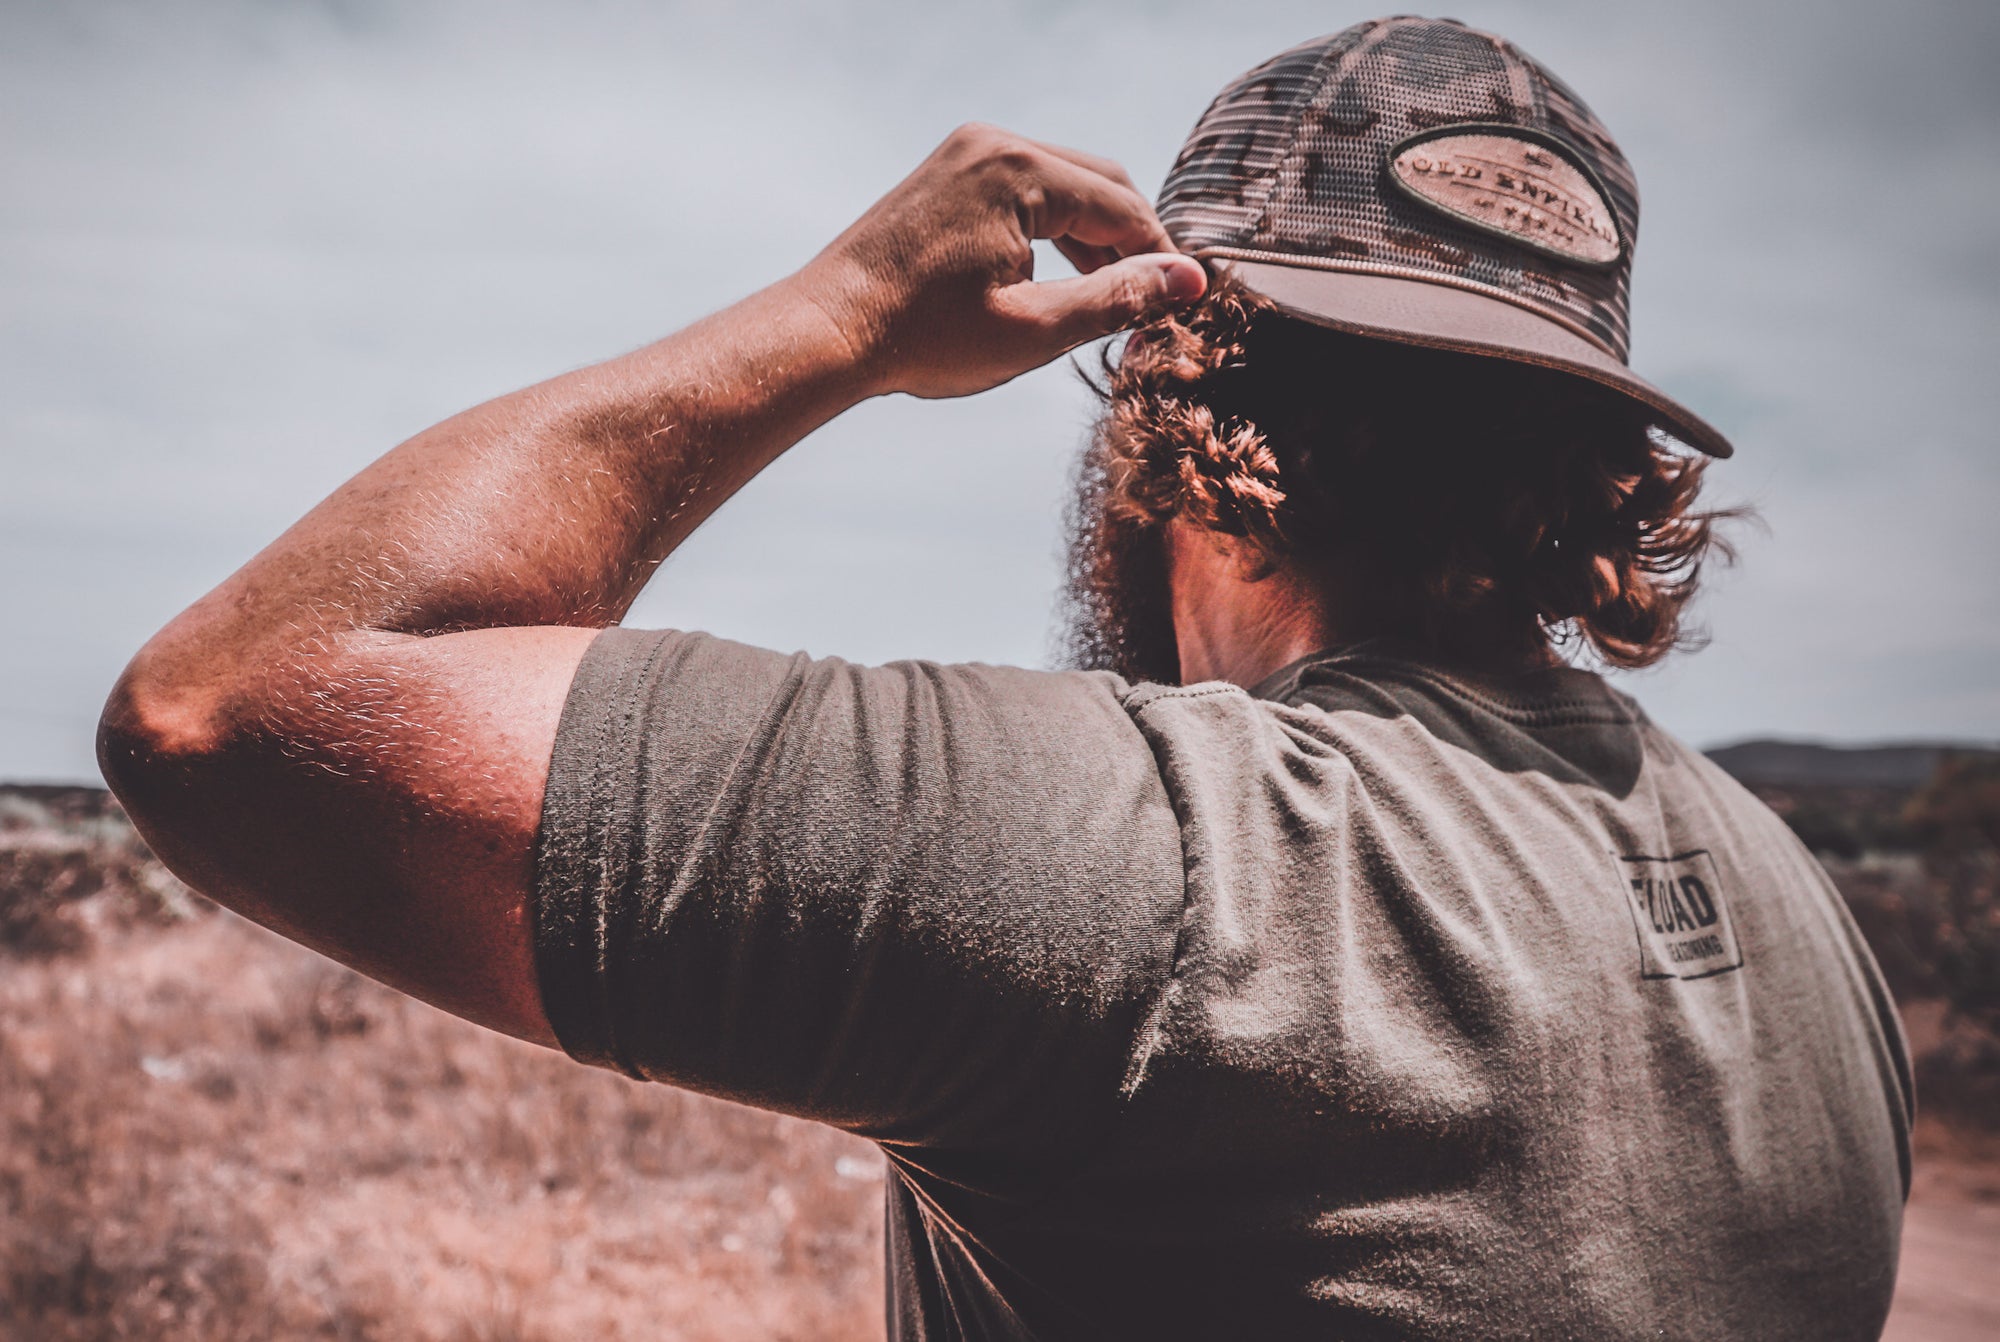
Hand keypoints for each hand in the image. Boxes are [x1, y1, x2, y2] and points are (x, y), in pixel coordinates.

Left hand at [795, 123, 1207, 399]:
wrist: (828, 331)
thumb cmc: (920, 337)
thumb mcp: (1034, 329)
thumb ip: (1117, 299)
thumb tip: (1186, 282)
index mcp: (1018, 171)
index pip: (1123, 207)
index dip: (1161, 259)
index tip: (1185, 306)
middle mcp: (993, 145)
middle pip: (1098, 185)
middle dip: (1131, 245)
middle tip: (1152, 306)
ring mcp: (965, 155)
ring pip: (1063, 187)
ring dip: (1093, 240)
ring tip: (1108, 303)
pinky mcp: (947, 175)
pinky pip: (1024, 192)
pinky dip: (1052, 231)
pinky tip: (1056, 281)